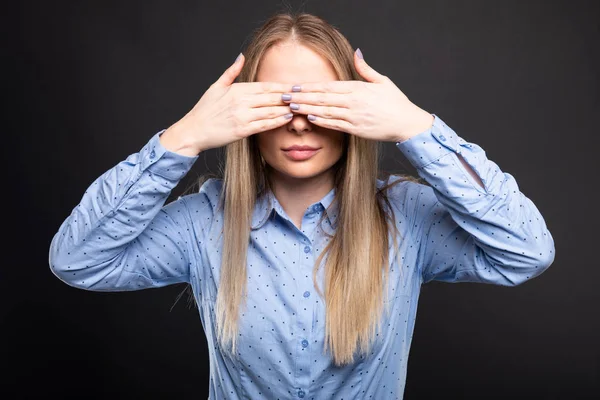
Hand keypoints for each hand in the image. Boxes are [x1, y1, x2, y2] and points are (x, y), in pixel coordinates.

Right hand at [166, 54, 294, 152]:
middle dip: (290, 96)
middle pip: (272, 97)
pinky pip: (264, 125)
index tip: (296, 86)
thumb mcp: (216, 86)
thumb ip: (231, 72)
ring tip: (300, 107)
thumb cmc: (204, 109)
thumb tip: (241, 56)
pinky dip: (277, 121)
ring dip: (287, 109)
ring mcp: (242, 116)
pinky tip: (287, 118)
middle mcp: (241, 101)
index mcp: (237, 89)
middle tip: (305, 96)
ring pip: (271, 110)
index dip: (283, 86)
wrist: (193, 130)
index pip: (266, 86)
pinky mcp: (242, 130)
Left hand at [281, 49, 433, 142]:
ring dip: (307, 109)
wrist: (407, 123)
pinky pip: (335, 125)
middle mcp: (354, 102)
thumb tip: (356, 52)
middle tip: (284, 96)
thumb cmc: (395, 102)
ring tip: (291, 107)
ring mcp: (354, 116)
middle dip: (301, 97)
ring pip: (325, 111)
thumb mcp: (382, 81)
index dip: (309, 86)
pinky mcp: (356, 129)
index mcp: (358, 88)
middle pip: (322, 98)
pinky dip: (322, 121)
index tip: (294, 85)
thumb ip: (365, 69)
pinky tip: (309, 118)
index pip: (328, 86)